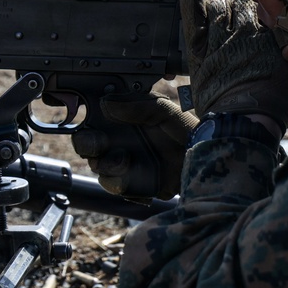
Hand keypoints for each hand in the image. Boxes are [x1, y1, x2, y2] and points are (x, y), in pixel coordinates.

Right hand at [72, 92, 197, 199]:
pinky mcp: (131, 184)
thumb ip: (137, 105)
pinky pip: (115, 186)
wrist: (204, 157)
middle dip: (87, 145)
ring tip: (125, 161)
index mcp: (118, 123)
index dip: (84, 123)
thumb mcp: (163, 110)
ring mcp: (122, 165)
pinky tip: (137, 175)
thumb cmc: (184, 129)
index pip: (90, 123)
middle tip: (99, 144)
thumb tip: (107, 102)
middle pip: (85, 147)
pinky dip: (122, 182)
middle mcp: (116, 144)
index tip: (89, 121)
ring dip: (107, 165)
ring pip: (98, 168)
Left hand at [180, 0, 287, 129]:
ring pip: (218, 5)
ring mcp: (219, 40)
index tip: (271, 10)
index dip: (270, 5)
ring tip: (224, 7)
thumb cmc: (279, 103)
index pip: (271, 4)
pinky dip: (189, 2)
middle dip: (246, 3)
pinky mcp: (198, 52)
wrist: (247, 124)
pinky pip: (191, 19)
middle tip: (247, 13)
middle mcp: (246, 32)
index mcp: (272, 34)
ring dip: (221, 3)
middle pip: (243, 2)